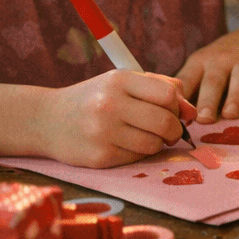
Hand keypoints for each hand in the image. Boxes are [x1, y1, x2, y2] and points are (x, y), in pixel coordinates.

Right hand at [39, 70, 195, 168]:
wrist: (46, 120)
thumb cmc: (95, 98)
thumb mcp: (123, 82)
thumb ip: (161, 88)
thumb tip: (192, 112)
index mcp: (119, 81)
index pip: (168, 95)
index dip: (179, 106)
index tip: (176, 111)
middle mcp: (109, 105)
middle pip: (165, 121)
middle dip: (174, 129)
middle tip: (167, 130)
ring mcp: (102, 132)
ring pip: (154, 143)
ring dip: (157, 143)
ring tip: (143, 135)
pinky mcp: (99, 156)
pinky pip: (137, 157)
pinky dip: (139, 152)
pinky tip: (124, 144)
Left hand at [177, 23, 238, 122]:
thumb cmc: (220, 63)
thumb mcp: (200, 67)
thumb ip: (189, 89)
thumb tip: (171, 119)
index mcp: (200, 62)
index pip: (187, 79)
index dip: (180, 97)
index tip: (174, 115)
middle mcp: (223, 59)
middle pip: (214, 80)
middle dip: (208, 100)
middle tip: (204, 119)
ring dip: (236, 97)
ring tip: (230, 115)